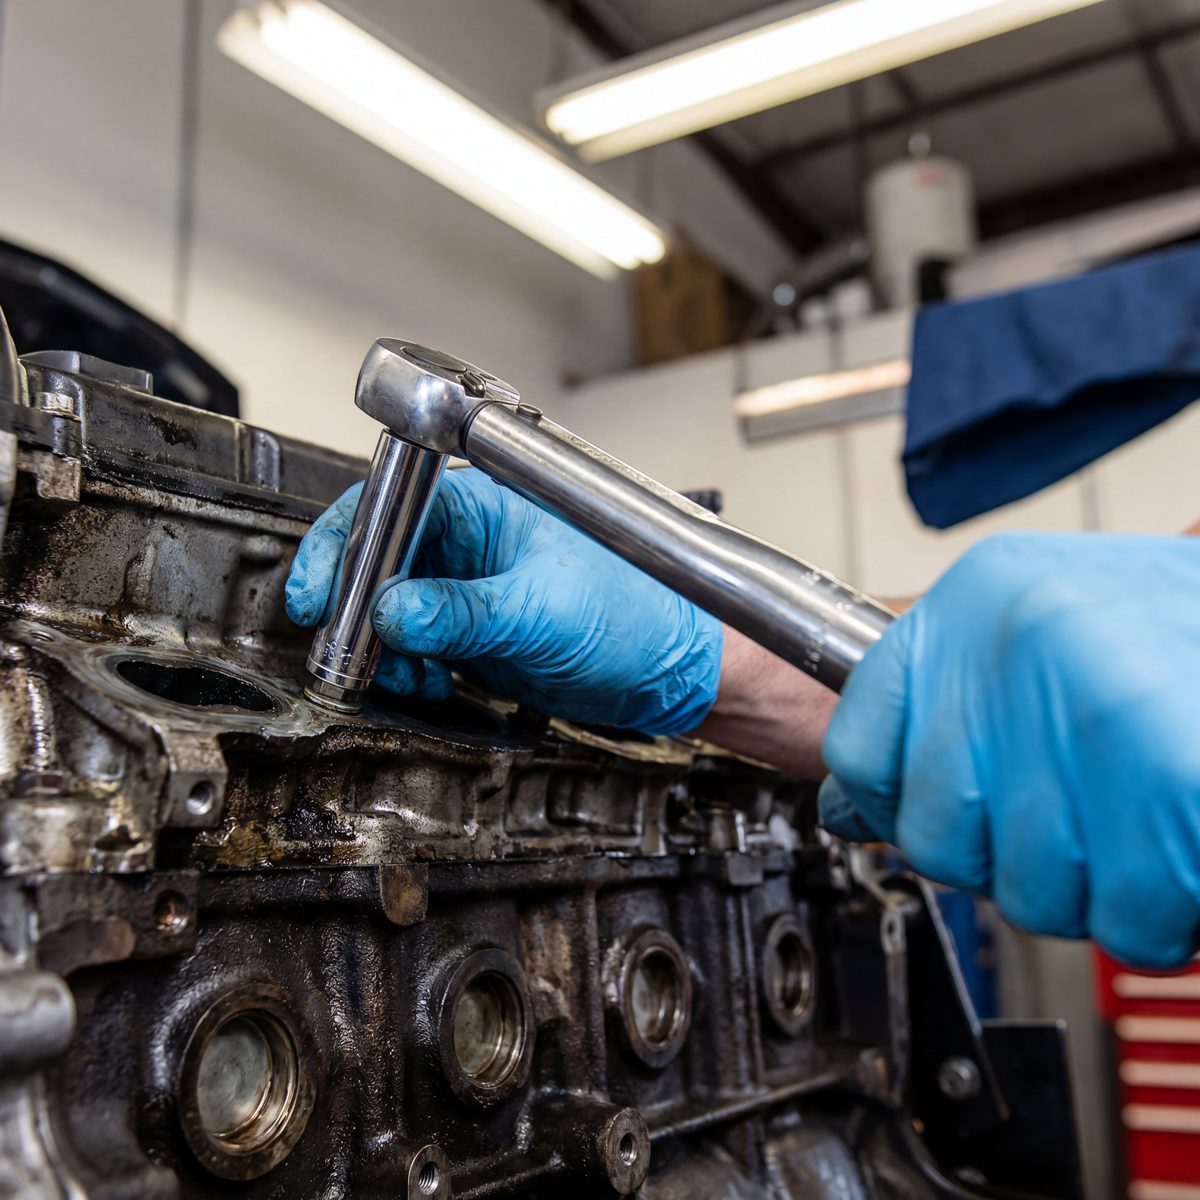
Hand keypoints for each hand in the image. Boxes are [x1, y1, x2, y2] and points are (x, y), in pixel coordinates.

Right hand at [286, 467, 722, 734]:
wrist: (674, 669)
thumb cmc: (639, 610)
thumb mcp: (542, 611)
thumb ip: (461, 613)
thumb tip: (388, 612)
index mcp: (483, 505)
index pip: (385, 510)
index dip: (339, 553)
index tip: (315, 599)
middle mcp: (469, 542)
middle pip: (376, 563)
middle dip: (354, 612)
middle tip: (347, 654)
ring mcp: (469, 588)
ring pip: (390, 611)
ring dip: (379, 649)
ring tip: (399, 677)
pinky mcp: (475, 632)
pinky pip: (416, 646)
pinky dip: (405, 669)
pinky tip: (422, 685)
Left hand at [820, 531, 1199, 967]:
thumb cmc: (1169, 623)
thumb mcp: (1037, 624)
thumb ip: (941, 709)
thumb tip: (851, 810)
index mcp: (975, 600)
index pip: (858, 751)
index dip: (894, 808)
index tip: (936, 815)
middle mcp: (1017, 642)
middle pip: (938, 840)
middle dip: (1006, 861)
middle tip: (1069, 826)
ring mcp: (1092, 708)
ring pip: (1030, 893)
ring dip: (1090, 890)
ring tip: (1136, 828)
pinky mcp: (1174, 780)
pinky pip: (1128, 916)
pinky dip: (1159, 912)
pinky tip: (1177, 853)